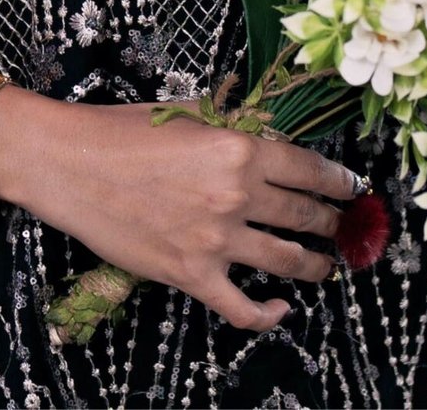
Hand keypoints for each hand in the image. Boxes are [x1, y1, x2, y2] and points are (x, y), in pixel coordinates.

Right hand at [0, 87, 358, 331]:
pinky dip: (269, 314)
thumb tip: (268, 140)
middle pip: (305, 215)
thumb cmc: (126, 130)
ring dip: (314, 266)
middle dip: (331, 224)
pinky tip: (283, 310)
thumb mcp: (190, 112)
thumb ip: (234, 130)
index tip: (352, 189)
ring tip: (325, 267)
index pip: (310, 170)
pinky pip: (243, 308)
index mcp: (240, 148)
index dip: (339, 182)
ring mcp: (217, 239)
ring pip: (287, 261)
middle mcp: (237, 193)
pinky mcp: (192, 274)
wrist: (74, 164)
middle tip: (343, 228)